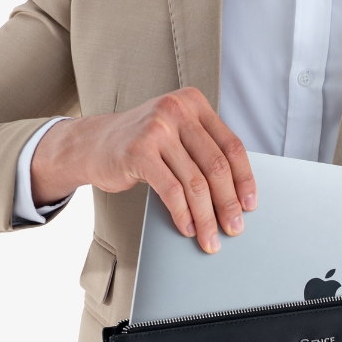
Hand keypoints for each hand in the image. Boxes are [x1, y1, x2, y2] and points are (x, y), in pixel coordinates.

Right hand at [30, 88, 256, 253]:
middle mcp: (177, 110)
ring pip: (195, 183)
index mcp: (194, 103)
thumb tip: (237, 195)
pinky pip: (172, 190)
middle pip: (216, 166)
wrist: (91, 143)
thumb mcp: (176, 135)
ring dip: (206, 217)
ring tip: (211, 238)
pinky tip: (188, 228)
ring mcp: (157, 129)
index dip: (245, 180)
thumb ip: (203, 150)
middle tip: (234, 228)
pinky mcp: (139, 151)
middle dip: (228, 204)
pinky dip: (183, 214)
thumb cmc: (140, 144)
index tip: (250, 205)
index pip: (231, 146)